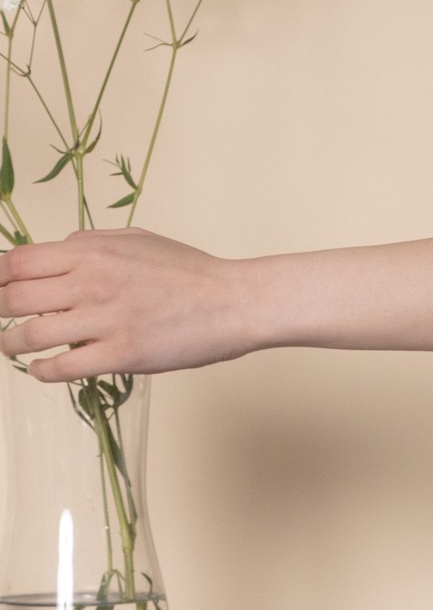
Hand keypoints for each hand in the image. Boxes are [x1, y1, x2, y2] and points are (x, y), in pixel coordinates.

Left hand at [0, 227, 251, 380]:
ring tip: (12, 345)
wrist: (232, 301)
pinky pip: (58, 368)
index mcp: (95, 249)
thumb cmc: (189, 270)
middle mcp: (93, 280)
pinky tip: (44, 367)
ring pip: (27, 335)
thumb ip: (93, 240)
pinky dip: (40, 370)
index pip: (18, 262)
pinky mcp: (118, 355)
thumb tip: (58, 248)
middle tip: (3, 318)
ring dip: (10, 343)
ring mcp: (104, 319)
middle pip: (13, 297)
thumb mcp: (140, 238)